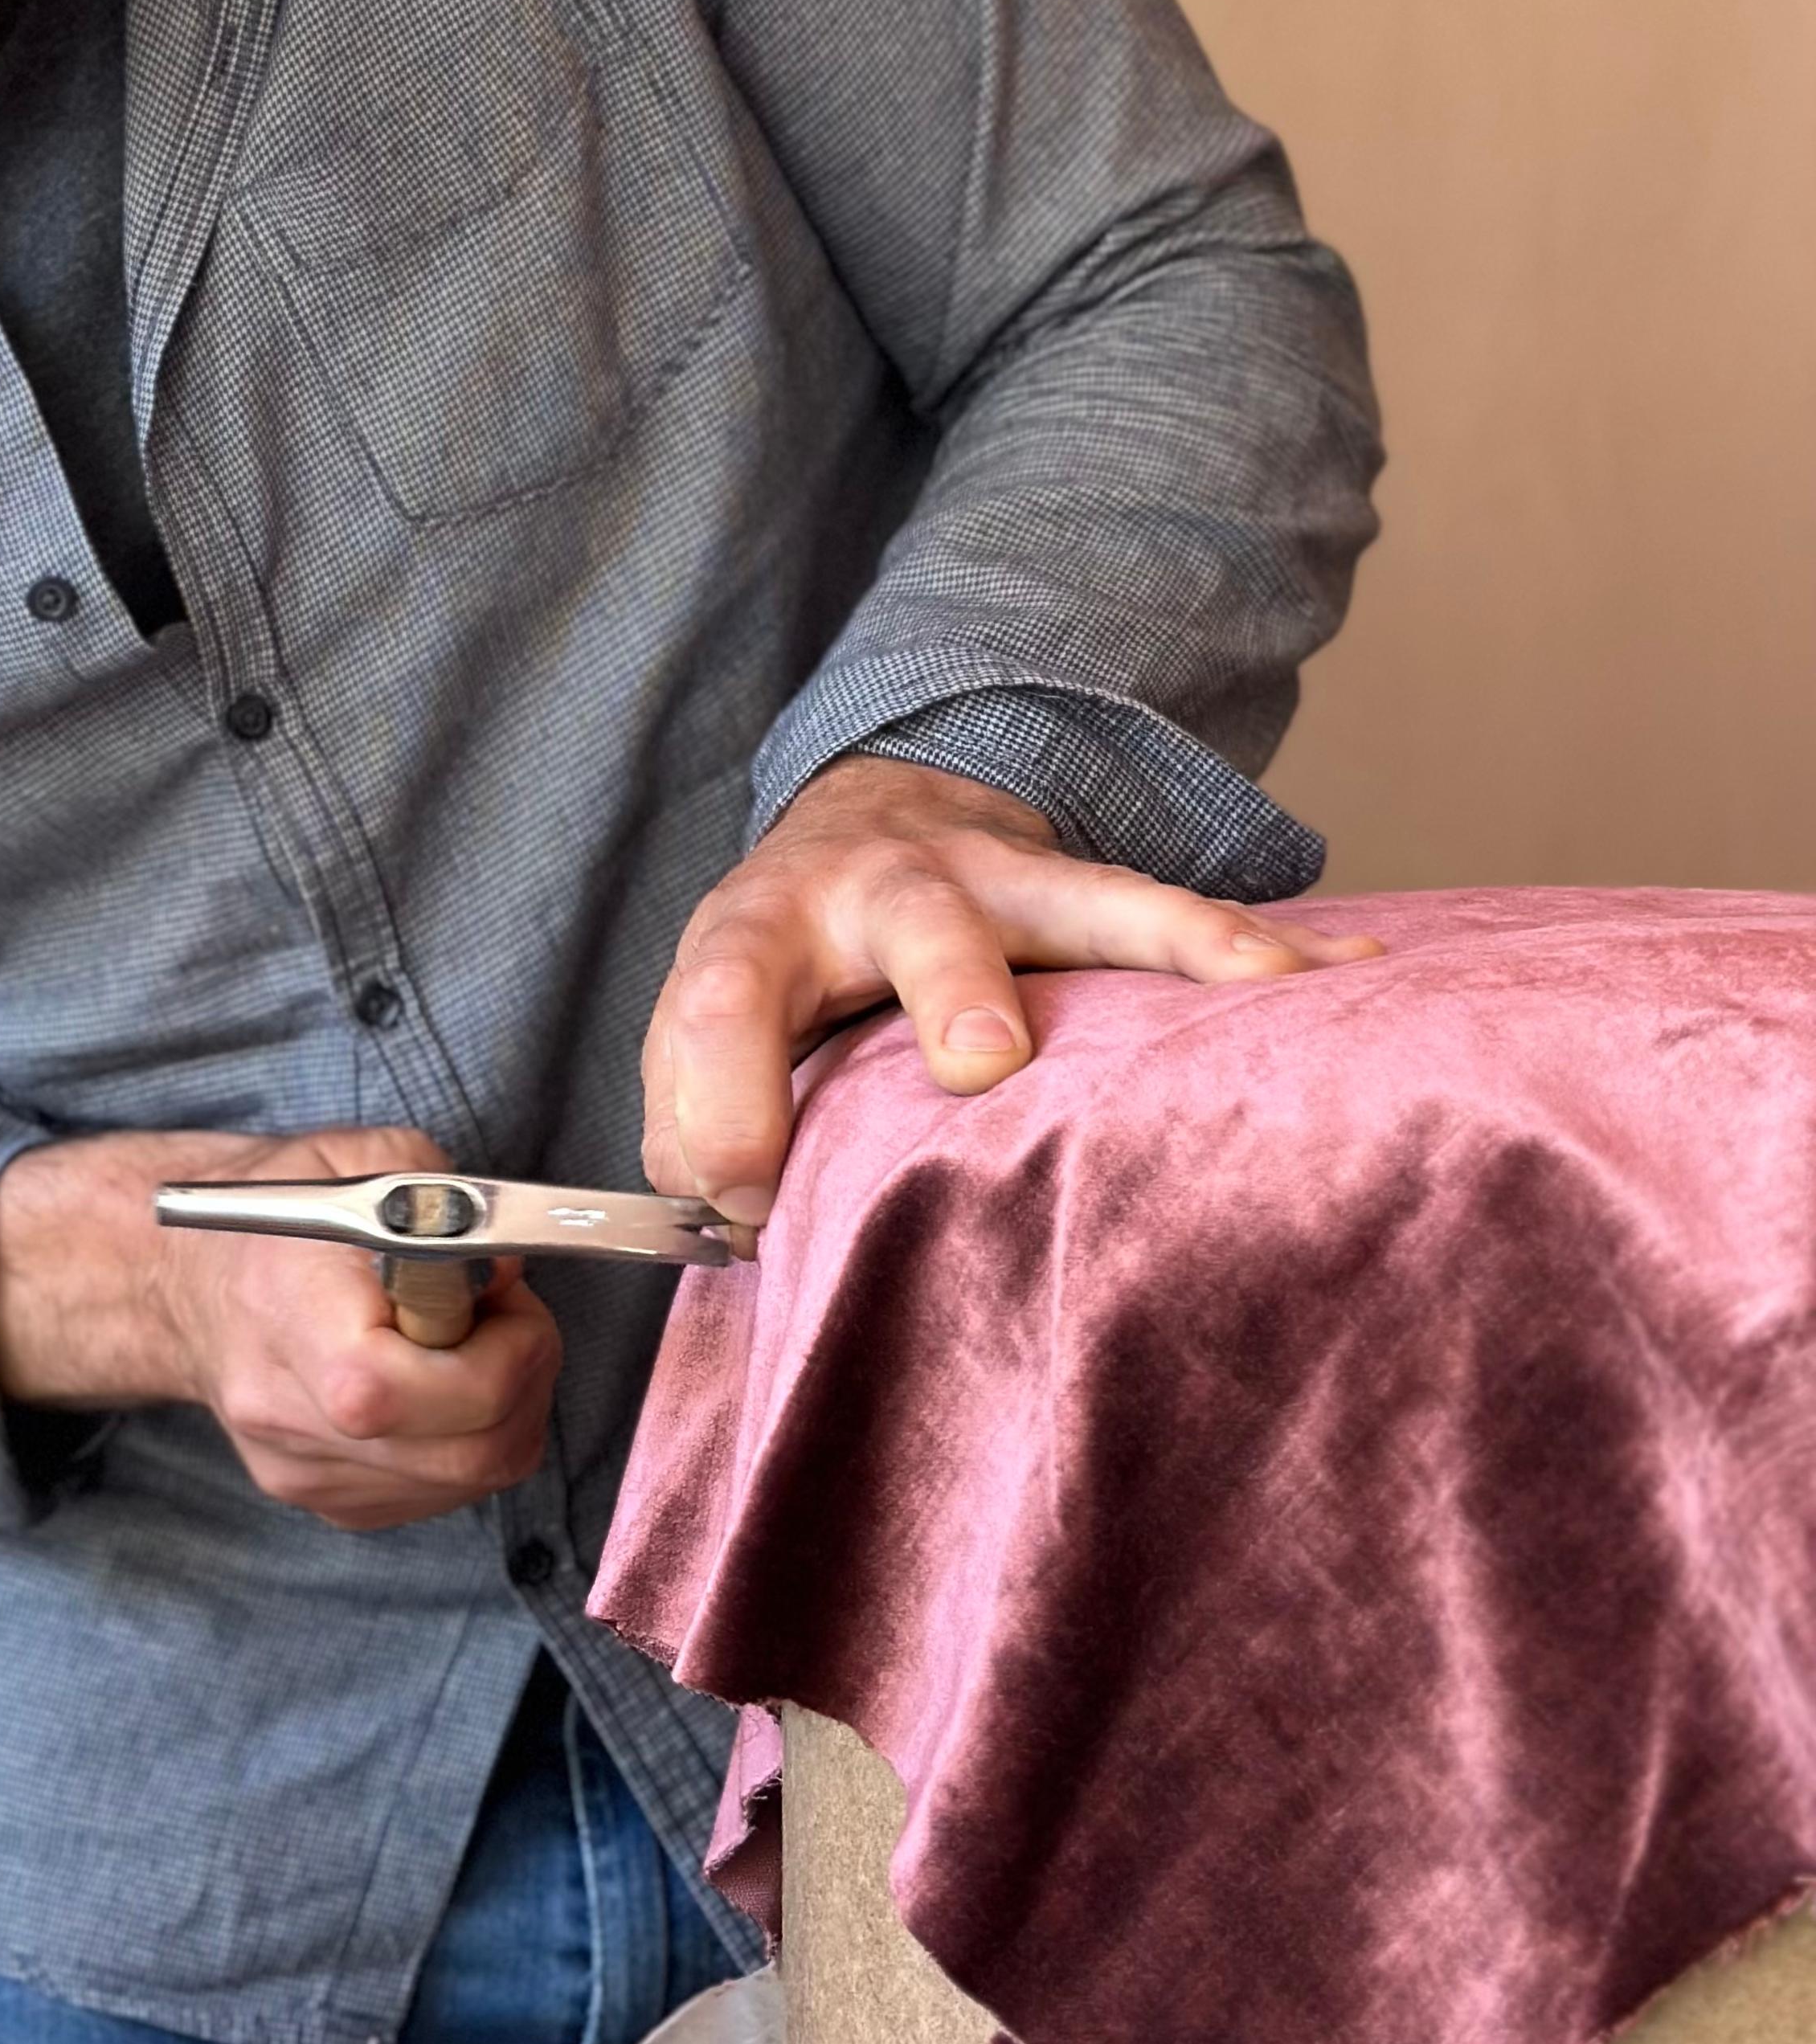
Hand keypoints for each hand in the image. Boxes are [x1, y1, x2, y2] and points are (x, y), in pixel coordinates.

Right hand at [0, 1122, 559, 1533]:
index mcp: (293, 1322)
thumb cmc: (274, 1218)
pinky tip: (439, 1384)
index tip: (502, 1292)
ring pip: (470, 1479)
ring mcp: (307, 1474)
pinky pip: (442, 1492)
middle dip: (524, 1379)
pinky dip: (468, 1439)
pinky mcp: (328, 1502)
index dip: (499, 1347)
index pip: (411, 1389)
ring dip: (504, 1409)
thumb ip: (445, 1202)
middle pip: (466, 1452)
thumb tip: (505, 1268)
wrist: (183, 1284)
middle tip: (509, 1318)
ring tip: (468, 1342)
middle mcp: (290, 1418)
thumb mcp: (356, 1159)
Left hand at [641, 755, 1381, 1231]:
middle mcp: (884, 889)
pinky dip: (1262, 951)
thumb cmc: (776, 978)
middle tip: (983, 1060)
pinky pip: (1180, 920)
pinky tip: (1349, 972)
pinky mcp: (1081, 892)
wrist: (857, 826)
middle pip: (919, 926)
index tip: (738, 1191)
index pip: (715, 1002)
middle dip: (955, 989)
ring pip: (1085, 902)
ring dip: (1165, 947)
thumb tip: (733, 1217)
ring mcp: (997, 879)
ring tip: (1260, 983)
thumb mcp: (703, 1039)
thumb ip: (694, 1136)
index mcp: (760, 934)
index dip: (720, 1100)